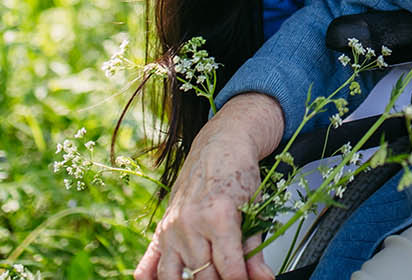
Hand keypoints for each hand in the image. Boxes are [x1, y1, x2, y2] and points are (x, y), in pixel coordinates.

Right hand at [134, 95, 282, 279]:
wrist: (220, 145)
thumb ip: (255, 249)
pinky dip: (150, 279)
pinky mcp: (162, 228)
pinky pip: (148, 263)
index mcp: (219, 217)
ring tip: (209, 277)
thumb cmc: (239, 172)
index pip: (229, 269)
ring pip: (175, 276)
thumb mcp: (255, 208)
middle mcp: (191, 224)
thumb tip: (263, 279)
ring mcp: (173, 228)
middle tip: (233, 277)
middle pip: (204, 276)